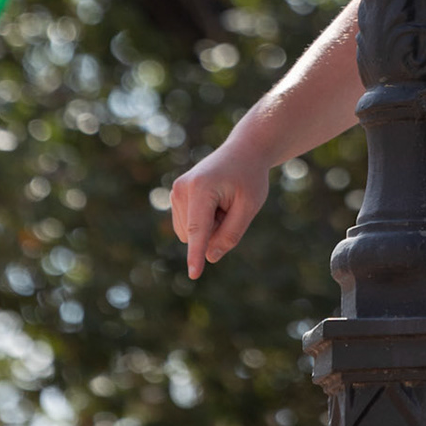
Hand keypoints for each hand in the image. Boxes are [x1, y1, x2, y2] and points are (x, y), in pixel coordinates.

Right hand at [170, 139, 271, 279]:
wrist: (243, 150)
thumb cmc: (249, 177)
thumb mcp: (249, 206)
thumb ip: (231, 234)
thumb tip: (210, 257)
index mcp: (201, 188)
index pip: (199, 229)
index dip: (197, 255)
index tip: (194, 275)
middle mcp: (182, 189)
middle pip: (196, 235)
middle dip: (214, 231)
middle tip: (231, 205)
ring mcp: (176, 191)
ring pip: (190, 233)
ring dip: (209, 226)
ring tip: (223, 201)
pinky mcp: (176, 195)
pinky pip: (187, 226)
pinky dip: (203, 222)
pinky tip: (214, 202)